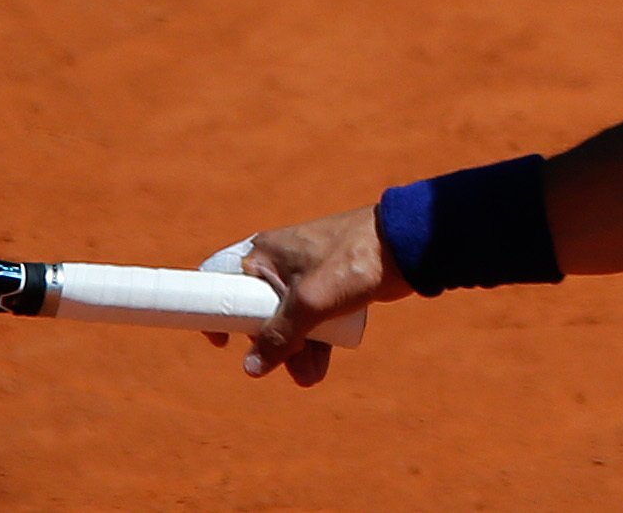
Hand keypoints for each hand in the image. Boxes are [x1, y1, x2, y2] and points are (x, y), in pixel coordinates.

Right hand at [207, 205, 405, 387]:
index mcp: (264, 254)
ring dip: (296, 352)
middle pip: (257, 312)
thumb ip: (279, 336)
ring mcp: (305, 277)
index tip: (222, 344)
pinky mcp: (329, 288)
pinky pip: (310, 321)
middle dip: (273, 345)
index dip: (216, 311)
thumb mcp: (310, 302)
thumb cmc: (352, 262)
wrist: (406, 247)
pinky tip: (320, 366)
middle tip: (288, 364)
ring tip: (311, 375)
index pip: (221, 280)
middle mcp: (279, 263)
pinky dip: (313, 343)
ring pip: (288, 322)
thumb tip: (251, 368)